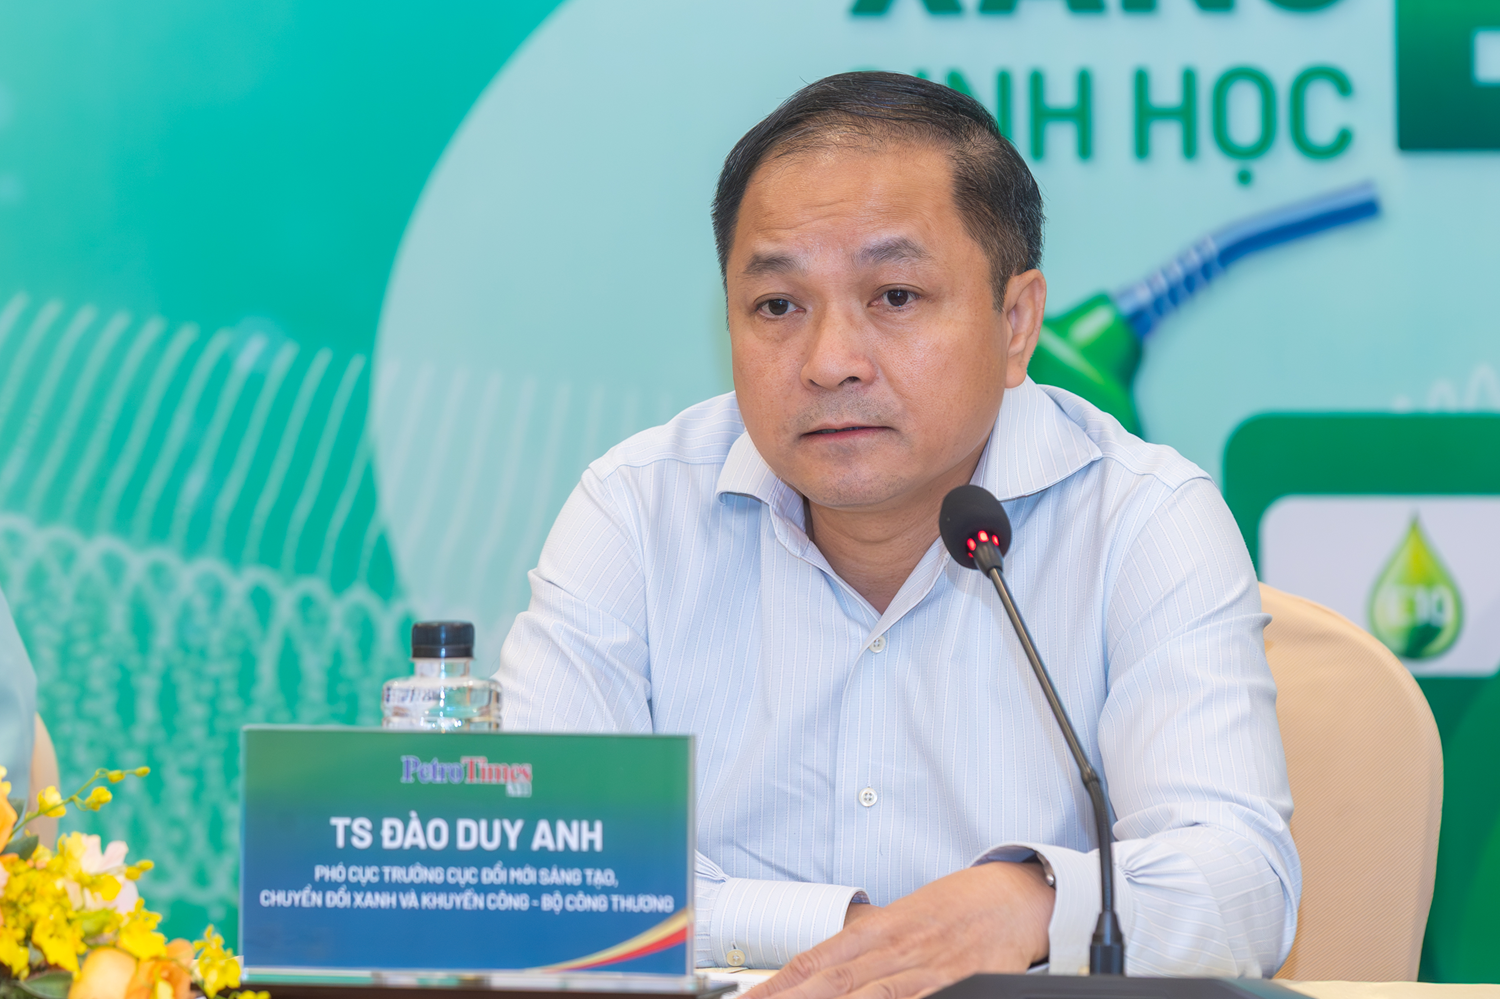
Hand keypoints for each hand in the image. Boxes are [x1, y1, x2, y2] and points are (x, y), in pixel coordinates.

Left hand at [746, 862, 1053, 998]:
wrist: (1016, 898)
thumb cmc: (956, 908)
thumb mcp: (901, 917)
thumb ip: (863, 942)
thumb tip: (821, 962)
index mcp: (876, 930)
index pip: (813, 962)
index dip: (776, 986)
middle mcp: (895, 949)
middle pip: (833, 984)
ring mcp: (927, 971)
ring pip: (871, 997)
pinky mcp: (960, 984)